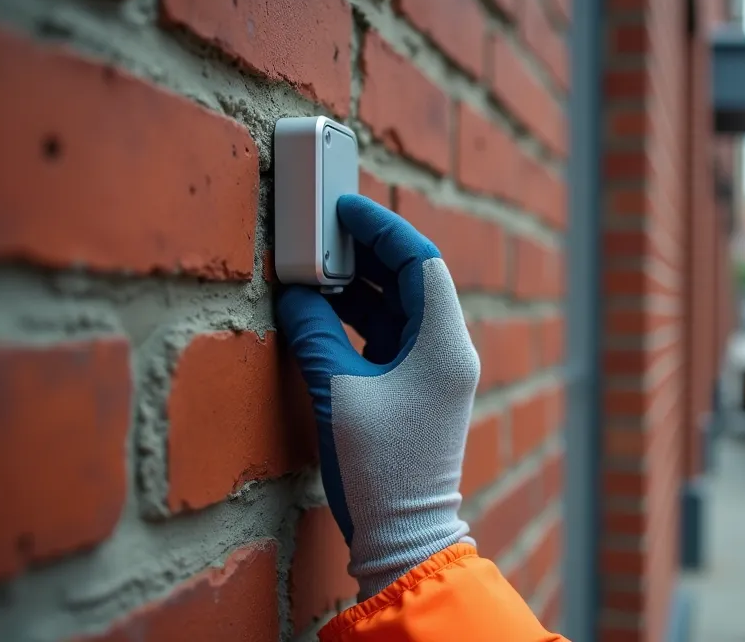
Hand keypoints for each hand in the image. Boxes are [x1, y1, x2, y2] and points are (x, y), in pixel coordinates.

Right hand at [275, 194, 479, 598]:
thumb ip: (314, 334)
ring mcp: (436, 373)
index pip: (420, 260)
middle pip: (413, 279)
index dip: (381, 228)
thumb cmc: (378, 468)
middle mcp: (449, 352)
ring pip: (401, 308)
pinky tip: (323, 310)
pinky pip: (392, 336)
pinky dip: (361, 318)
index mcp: (445, 343)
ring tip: (315, 266)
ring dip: (361, 286)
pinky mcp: (418, 393)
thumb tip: (295, 295)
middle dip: (368, 252)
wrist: (403, 535)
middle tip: (323, 232)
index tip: (343, 209)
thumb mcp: (336, 391)